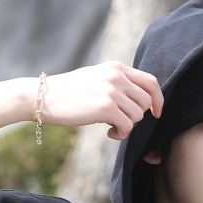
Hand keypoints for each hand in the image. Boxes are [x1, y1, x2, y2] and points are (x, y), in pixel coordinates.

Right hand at [32, 62, 163, 140]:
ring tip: (111, 126)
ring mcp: (112, 90)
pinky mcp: (105, 107)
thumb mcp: (97, 78)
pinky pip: (127, 126)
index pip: (151, 82)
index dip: (158, 100)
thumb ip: (118, 83)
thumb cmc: (70, 92)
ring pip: (138, 116)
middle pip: (147, 102)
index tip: (156, 113)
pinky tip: (108, 133)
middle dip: (137, 116)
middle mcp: (117, 76)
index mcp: (117, 68)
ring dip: (127, 126)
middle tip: (120, 121)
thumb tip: (143, 100)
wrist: (43, 97)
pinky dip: (121, 134)